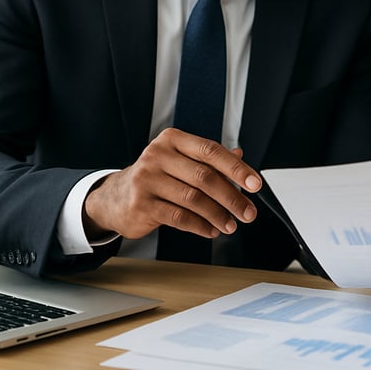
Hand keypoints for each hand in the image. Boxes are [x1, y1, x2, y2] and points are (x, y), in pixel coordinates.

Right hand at [83, 127, 261, 240]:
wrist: (115, 197)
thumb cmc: (157, 176)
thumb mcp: (182, 162)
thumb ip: (209, 160)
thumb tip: (241, 157)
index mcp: (173, 139)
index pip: (211, 151)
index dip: (236, 168)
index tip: (255, 184)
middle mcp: (157, 155)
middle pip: (204, 176)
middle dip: (232, 197)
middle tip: (248, 213)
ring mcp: (146, 179)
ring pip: (193, 199)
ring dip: (218, 215)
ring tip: (231, 225)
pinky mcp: (141, 204)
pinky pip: (178, 217)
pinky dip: (200, 225)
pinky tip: (211, 230)